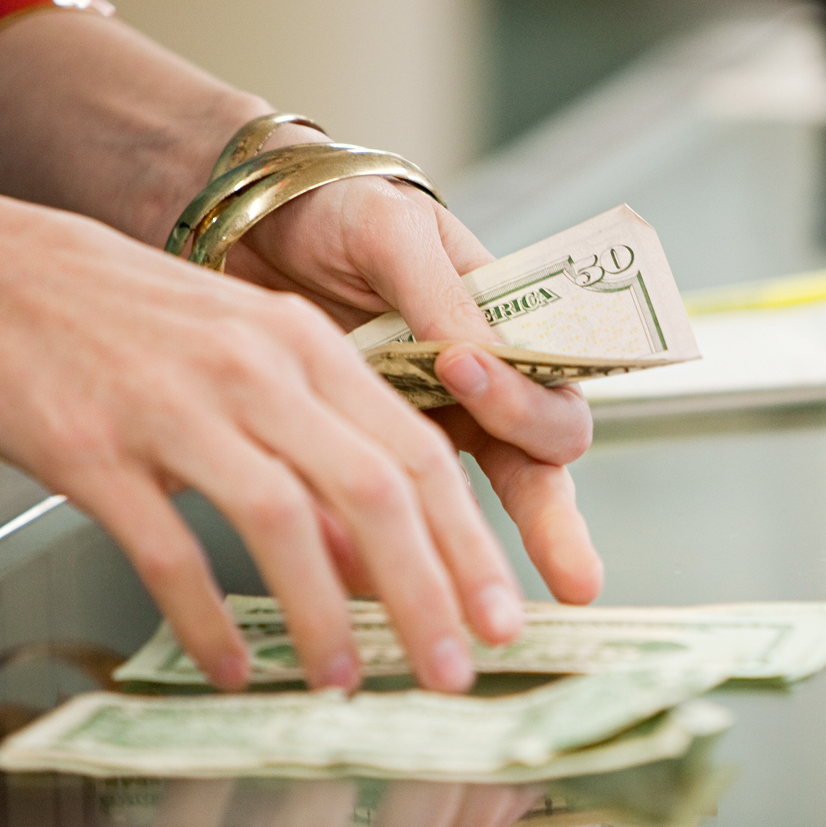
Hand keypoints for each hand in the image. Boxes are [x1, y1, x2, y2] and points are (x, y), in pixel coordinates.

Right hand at [0, 194, 527, 689]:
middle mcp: (256, 370)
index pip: (419, 453)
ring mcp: (176, 408)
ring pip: (283, 521)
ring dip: (325, 615)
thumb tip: (375, 562)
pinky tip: (228, 669)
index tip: (499, 616)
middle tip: (454, 671)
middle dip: (429, 593)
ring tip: (344, 684)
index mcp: (304, 346)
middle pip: (376, 491)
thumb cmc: (117, 321)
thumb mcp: (240, 361)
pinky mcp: (95, 450)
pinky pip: (168, 550)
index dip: (469, 544)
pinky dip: (207, 620)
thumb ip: (315, 450)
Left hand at [224, 151, 602, 606]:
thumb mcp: (392, 233)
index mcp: (507, 331)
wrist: (250, 222)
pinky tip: (369, 585)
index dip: (521, 397)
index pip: (551, 386)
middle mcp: (481, 393)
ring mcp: (427, 429)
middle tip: (574, 578)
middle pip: (540, 470)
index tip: (461, 369)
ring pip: (472, 511)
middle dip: (556, 526)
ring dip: (481, 563)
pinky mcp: (364, 457)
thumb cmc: (340, 212)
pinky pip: (384, 513)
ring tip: (485, 615)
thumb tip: (480, 355)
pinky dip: (381, 550)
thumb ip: (439, 293)